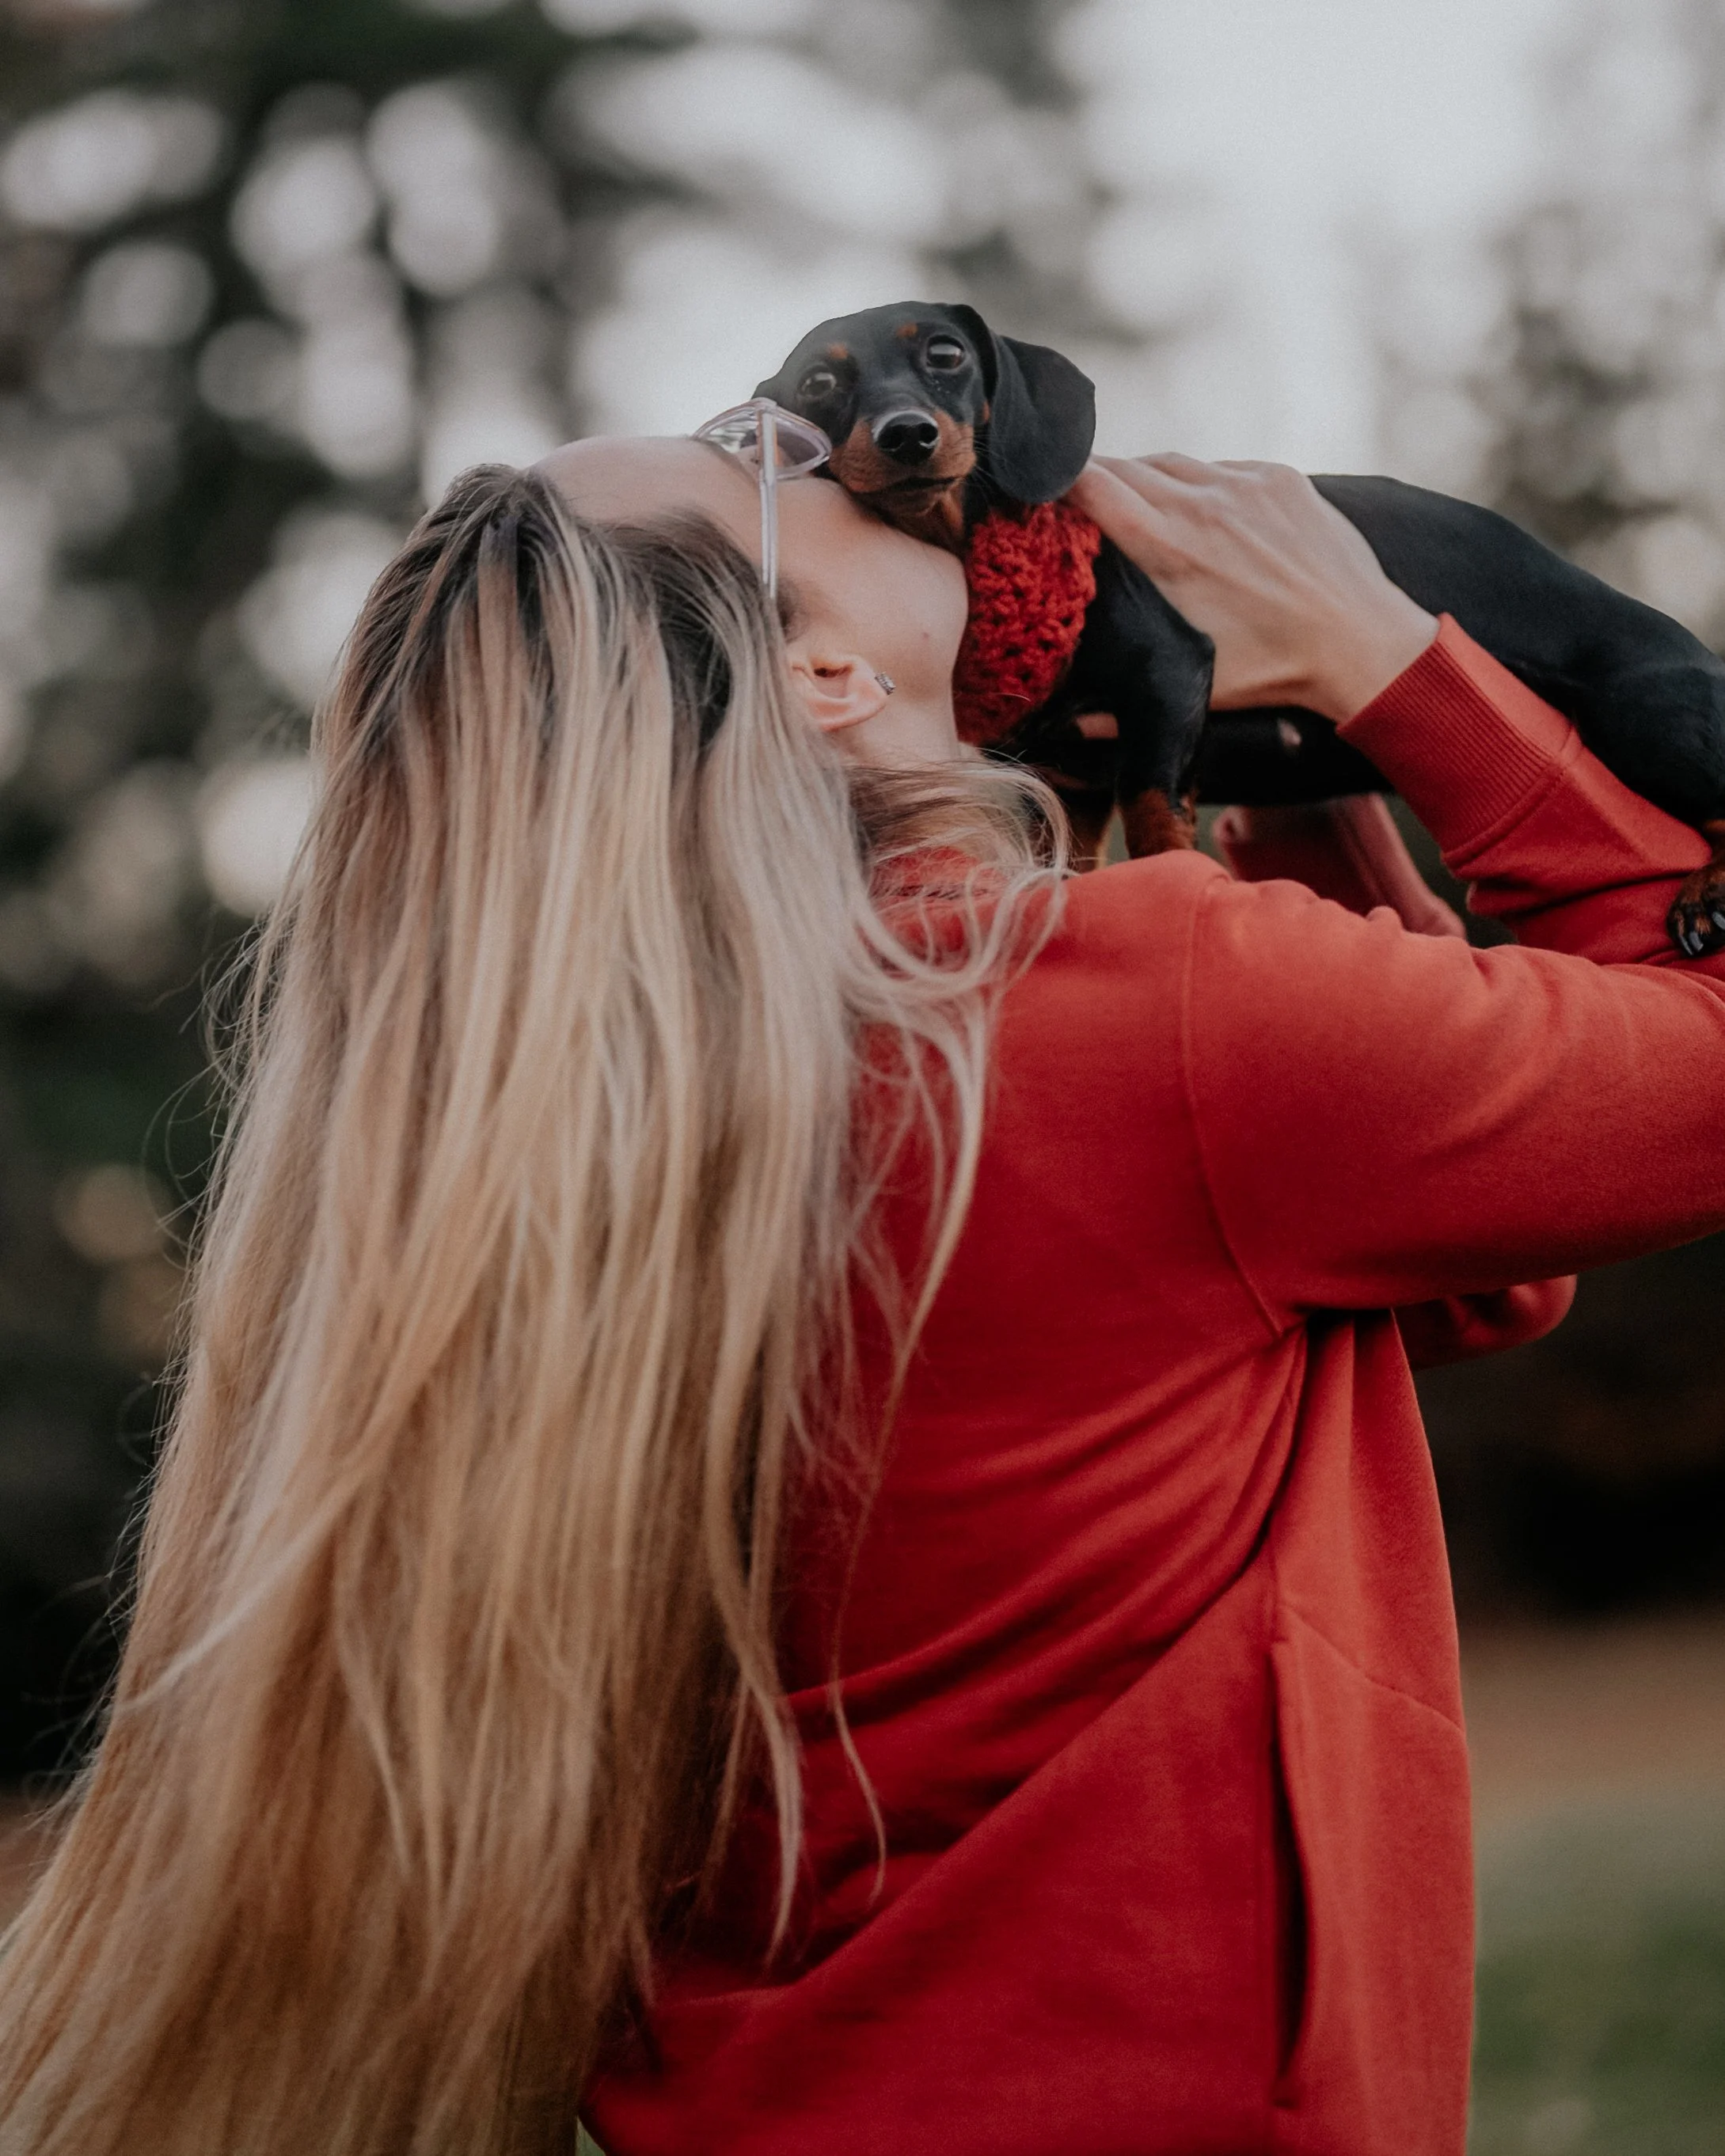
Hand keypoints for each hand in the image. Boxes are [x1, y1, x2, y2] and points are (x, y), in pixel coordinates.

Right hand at [1067, 454, 1438, 721]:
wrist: (1363, 641)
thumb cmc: (1276, 671)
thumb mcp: (1192, 688)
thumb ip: (1118, 711)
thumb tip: (1062, 730)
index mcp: (1171, 548)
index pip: (1092, 485)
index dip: (1059, 481)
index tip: (1042, 491)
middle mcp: (1204, 503)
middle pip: (1124, 465)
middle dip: (1095, 480)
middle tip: (1078, 503)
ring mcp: (1244, 483)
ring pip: (1170, 462)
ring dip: (1145, 480)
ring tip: (1138, 510)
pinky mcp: (1278, 478)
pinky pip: (1218, 468)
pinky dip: (1198, 485)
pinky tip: (1199, 517)